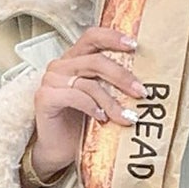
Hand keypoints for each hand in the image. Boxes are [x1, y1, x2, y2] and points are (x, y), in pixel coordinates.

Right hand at [28, 25, 146, 181]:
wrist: (57, 150)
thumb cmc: (80, 125)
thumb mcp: (101, 99)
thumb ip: (113, 85)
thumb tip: (144, 83)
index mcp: (75, 59)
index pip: (92, 37)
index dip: (112, 37)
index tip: (134, 45)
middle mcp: (61, 66)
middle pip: (95, 60)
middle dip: (122, 76)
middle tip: (141, 92)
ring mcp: (51, 81)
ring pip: (88, 83)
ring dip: (112, 101)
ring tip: (127, 117)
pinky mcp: (45, 98)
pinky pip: (74, 97)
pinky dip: (92, 107)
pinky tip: (101, 119)